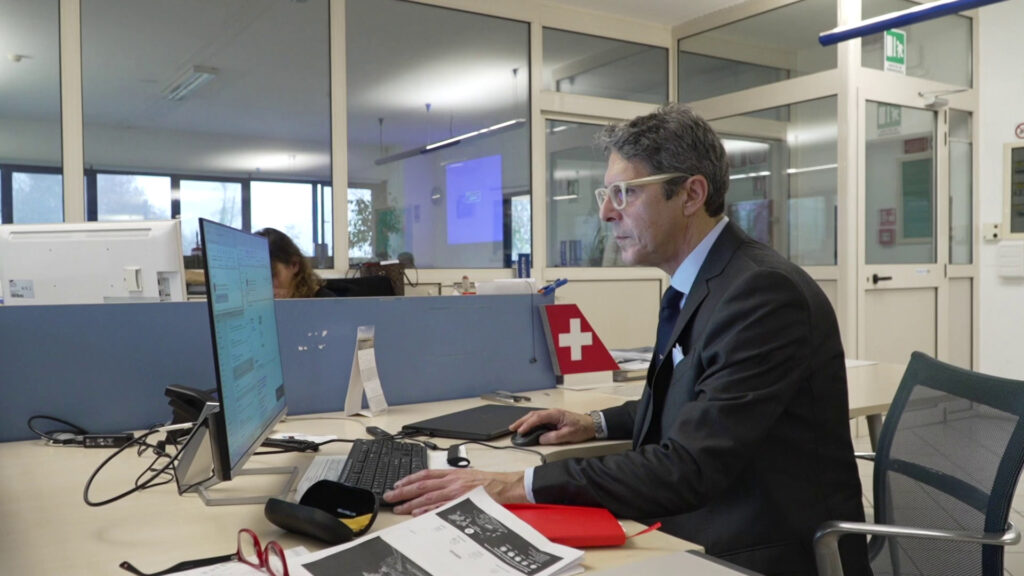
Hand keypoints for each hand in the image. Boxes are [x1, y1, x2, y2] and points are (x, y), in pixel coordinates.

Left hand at [383, 469, 525, 514]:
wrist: (502, 485)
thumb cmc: (485, 481)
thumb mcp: (465, 474)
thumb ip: (449, 478)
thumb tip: (432, 483)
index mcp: (451, 473)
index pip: (425, 474)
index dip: (409, 479)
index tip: (397, 484)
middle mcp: (450, 481)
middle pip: (421, 485)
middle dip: (403, 491)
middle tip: (390, 497)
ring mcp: (454, 492)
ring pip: (428, 497)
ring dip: (411, 503)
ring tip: (398, 508)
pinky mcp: (460, 502)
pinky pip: (441, 507)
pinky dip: (428, 510)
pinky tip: (417, 513)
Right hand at [509, 408, 595, 444]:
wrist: (592, 424)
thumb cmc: (582, 428)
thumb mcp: (568, 435)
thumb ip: (553, 437)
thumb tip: (540, 439)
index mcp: (555, 414)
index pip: (537, 418)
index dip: (527, 425)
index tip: (520, 431)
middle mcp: (552, 412)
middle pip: (533, 415)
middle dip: (521, 421)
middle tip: (512, 428)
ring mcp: (552, 415)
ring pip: (535, 416)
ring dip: (525, 421)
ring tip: (516, 427)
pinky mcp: (553, 418)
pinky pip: (539, 419)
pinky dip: (531, 422)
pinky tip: (527, 426)